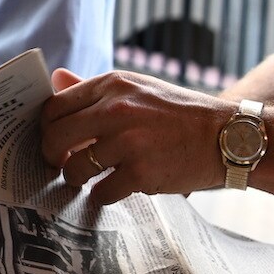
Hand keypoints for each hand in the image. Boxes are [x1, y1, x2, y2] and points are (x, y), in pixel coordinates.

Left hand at [40, 68, 238, 204]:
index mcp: (112, 84)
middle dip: (53, 157)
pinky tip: (117, 187)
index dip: (46, 129)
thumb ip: (93, 88)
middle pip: (55, 138)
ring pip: (74, 169)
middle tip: (64, 164)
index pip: (54, 107)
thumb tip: (55, 78)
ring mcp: (128, 142)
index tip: (54, 141)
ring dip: (77, 179)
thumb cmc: (178, 113)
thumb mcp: (137, 88)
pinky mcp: (141, 173)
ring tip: (90, 178)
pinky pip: (101, 193)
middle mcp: (116, 110)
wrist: (226, 135)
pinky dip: (104, 195)